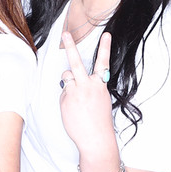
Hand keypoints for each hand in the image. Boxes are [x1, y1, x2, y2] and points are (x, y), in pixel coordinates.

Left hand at [59, 31, 114, 153]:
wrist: (95, 138)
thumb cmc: (98, 120)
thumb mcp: (100, 99)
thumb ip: (89, 86)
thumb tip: (72, 80)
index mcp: (100, 85)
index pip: (103, 63)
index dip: (105, 47)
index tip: (106, 34)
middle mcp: (87, 86)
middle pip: (76, 62)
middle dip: (70, 46)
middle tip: (65, 33)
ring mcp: (75, 92)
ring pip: (66, 75)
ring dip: (68, 81)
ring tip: (76, 95)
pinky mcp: (65, 99)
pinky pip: (63, 92)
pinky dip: (66, 98)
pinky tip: (73, 110)